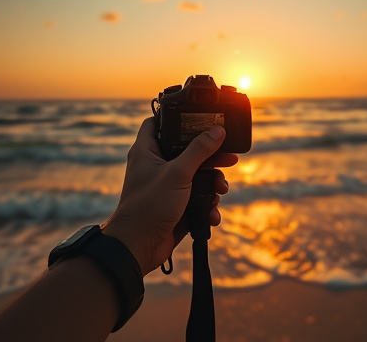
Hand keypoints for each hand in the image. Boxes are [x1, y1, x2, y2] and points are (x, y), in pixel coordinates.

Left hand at [101, 117, 236, 274]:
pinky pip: (196, 198)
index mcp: (147, 151)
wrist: (138, 247)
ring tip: (221, 190)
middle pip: (186, 150)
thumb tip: (217, 130)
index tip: (197, 117)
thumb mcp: (178, 173)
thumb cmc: (149, 206)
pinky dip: (206, 204)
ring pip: (196, 175)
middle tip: (228, 157)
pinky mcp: (175, 204)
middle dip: (209, 156)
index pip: (156, 123)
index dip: (175, 118)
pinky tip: (212, 213)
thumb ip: (199, 150)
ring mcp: (166, 185)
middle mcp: (156, 165)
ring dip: (212, 183)